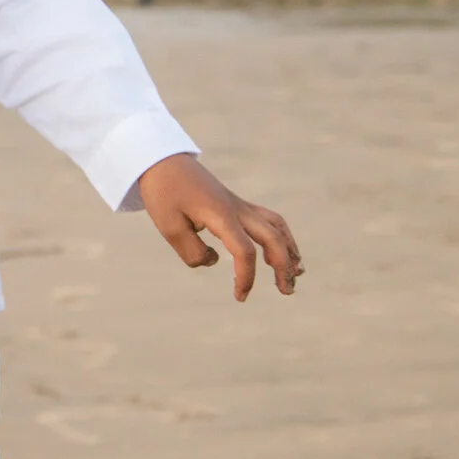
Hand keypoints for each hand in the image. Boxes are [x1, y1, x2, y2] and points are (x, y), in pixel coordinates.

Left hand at [137, 154, 301, 300]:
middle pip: (272, 237)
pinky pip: (268, 219)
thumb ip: (193, 253)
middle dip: (284, 266)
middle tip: (286, 292)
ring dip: (289, 249)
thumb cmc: (164, 193)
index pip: (245, 251)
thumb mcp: (170, 228)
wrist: (162, 161)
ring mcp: (239, 204)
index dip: (247, 277)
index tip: (240, 297)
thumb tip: (215, 261)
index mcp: (221, 215)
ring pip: (276, 225)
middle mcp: (236, 209)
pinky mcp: (236, 203)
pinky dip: (280, 236)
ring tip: (296, 273)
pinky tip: (282, 252)